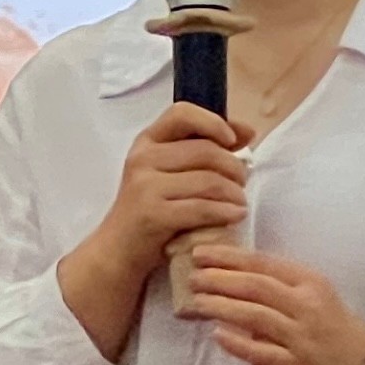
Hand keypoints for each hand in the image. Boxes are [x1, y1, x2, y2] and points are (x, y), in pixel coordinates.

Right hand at [99, 100, 249, 266]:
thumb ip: (205, 148)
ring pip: (208, 180)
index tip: (233, 140)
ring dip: (234, 193)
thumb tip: (247, 132)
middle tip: (243, 182)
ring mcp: (145, 186)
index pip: (182, 113)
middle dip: (234, 167)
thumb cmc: (151, 208)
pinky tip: (236, 215)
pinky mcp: (152, 215)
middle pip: (205, 150)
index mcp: (148, 141)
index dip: (213, 122)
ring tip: (241, 202)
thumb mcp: (170, 173)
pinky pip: (202, 208)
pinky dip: (226, 212)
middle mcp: (142, 158)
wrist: (117, 250)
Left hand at [183, 243, 364, 364]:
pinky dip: (236, 343)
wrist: (364, 364)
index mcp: (311, 281)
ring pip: (254, 316)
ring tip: (197, 300)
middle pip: (256, 287)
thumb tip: (235, 272)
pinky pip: (260, 352)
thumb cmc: (334, 323)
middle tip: (193, 274)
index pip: (264, 264)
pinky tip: (217, 334)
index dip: (230, 257)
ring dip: (222, 306)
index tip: (204, 253)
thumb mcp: (316, 292)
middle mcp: (306, 306)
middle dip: (220, 278)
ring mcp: (300, 337)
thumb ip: (282, 283)